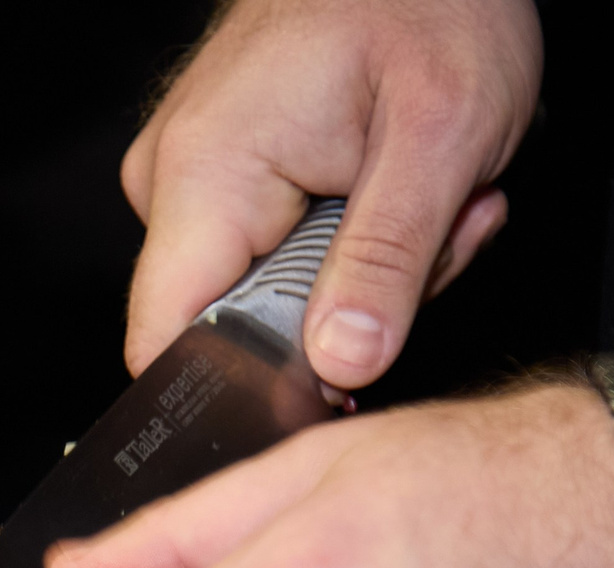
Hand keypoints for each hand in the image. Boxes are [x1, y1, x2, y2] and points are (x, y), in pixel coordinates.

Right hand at [123, 0, 540, 387]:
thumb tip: (341, 367)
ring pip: (276, 293)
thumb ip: (388, 263)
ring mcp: (194, 173)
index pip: (168, 345)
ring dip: (373, 265)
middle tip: (445, 229)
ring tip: (436, 190)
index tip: (350, 360)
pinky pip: (281, 250)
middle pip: (243, 325)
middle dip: (358, 302)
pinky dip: (357, 232)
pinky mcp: (225, 170)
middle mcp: (175, 178)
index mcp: (206, 174)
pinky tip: (401, 178)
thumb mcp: (443, 137)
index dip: (255, 383)